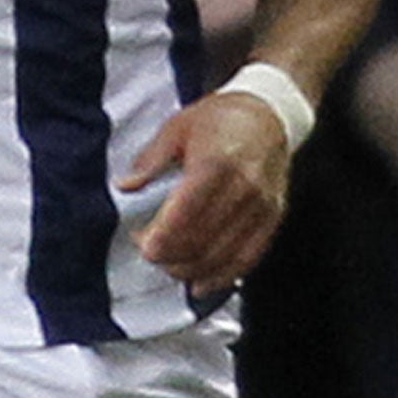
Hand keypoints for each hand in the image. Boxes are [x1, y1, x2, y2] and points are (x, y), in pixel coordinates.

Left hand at [118, 89, 290, 296]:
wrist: (268, 113)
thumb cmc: (220, 119)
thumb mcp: (177, 128)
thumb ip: (150, 161)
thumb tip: (125, 185)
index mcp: (216, 162)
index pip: (186, 212)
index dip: (162, 236)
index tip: (143, 244)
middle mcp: (243, 186)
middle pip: (203, 238)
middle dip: (171, 254)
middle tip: (151, 252)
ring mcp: (261, 205)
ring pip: (223, 254)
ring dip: (191, 268)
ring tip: (170, 265)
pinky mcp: (272, 218)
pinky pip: (248, 258)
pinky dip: (222, 277)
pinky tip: (201, 284)